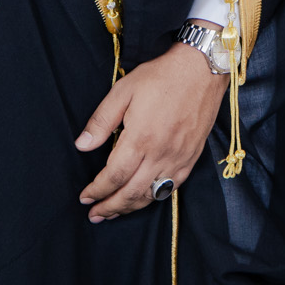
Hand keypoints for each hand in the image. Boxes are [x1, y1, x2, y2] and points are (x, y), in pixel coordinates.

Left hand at [74, 39, 226, 220]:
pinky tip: (144, 198)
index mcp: (140, 138)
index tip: (85, 197)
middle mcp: (161, 153)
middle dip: (110, 207)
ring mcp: (179, 158)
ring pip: (152, 194)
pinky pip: (172, 187)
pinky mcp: (191, 157)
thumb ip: (101, 121)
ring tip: (114, 212)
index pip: (114, 176)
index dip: (97, 190)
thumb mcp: (124, 90)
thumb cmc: (161, 77)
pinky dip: (154, 198)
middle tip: (95, 214)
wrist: (202, 70)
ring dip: (130, 207)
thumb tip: (82, 145)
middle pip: (131, 192)